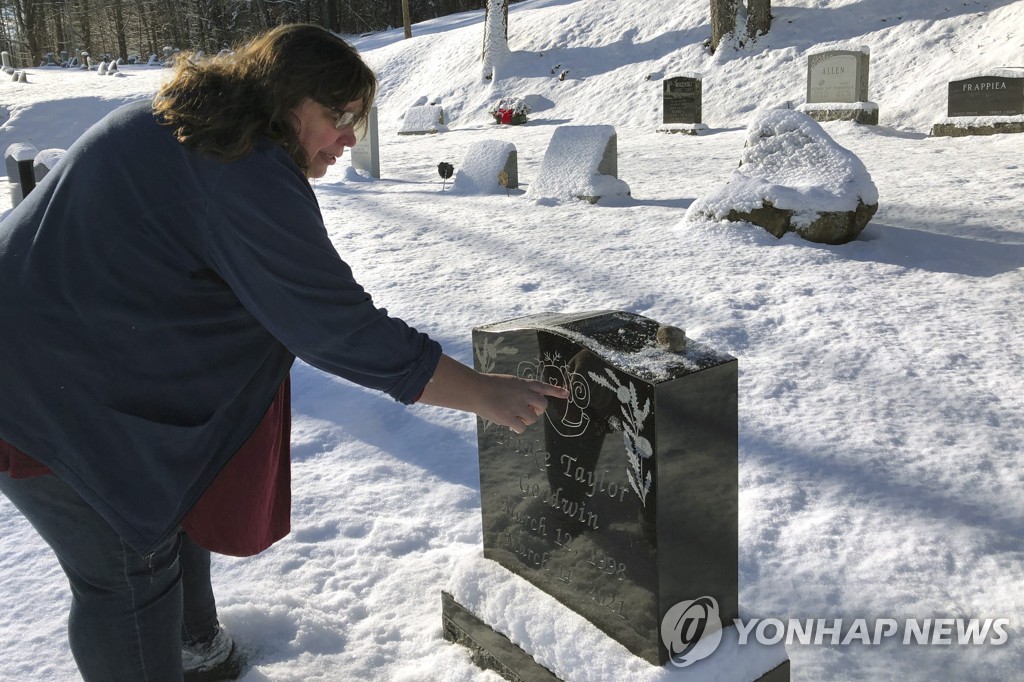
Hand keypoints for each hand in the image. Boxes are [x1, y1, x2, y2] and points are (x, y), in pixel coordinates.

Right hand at [417, 354, 569, 432]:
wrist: (475, 390)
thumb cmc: (488, 386)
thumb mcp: (508, 382)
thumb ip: (520, 391)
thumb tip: (528, 408)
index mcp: (523, 383)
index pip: (544, 387)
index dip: (556, 391)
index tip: (566, 394)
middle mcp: (524, 393)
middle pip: (543, 405)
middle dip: (537, 410)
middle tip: (525, 411)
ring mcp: (517, 405)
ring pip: (533, 418)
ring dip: (525, 419)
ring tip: (512, 415)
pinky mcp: (510, 417)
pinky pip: (522, 427)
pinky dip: (517, 428)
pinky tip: (509, 423)